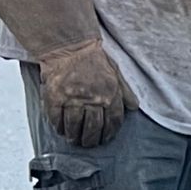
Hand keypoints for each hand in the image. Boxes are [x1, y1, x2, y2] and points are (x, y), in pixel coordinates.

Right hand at [0, 0, 131, 148]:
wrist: (69, 46)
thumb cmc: (94, 60)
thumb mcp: (116, 73)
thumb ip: (125, 91)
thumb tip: (134, 108)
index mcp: (110, 94)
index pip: (113, 122)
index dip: (109, 133)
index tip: (105, 138)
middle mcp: (94, 99)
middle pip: (94, 128)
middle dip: (91, 139)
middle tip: (88, 144)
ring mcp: (73, 99)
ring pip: (75, 126)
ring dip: (75, 136)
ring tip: (74, 140)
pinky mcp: (55, 97)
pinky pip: (56, 118)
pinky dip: (59, 126)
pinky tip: (61, 129)